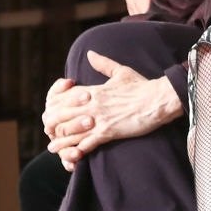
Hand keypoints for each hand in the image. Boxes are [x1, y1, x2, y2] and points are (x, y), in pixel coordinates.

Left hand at [43, 52, 184, 169]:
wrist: (160, 99)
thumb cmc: (143, 86)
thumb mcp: (121, 71)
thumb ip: (103, 64)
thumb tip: (90, 53)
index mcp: (92, 91)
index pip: (61, 98)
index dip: (53, 107)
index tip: (53, 113)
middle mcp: (90, 105)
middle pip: (58, 116)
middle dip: (51, 126)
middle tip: (50, 132)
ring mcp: (98, 119)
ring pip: (67, 132)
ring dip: (58, 142)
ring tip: (52, 148)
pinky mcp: (107, 132)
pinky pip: (84, 144)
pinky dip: (75, 152)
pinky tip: (71, 156)